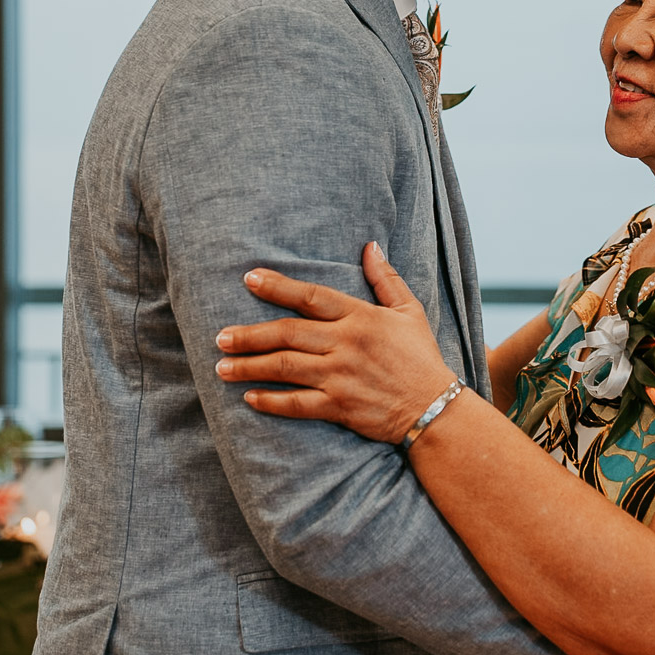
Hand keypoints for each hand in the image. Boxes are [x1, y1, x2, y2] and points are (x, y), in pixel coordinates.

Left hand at [215, 243, 456, 443]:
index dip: (278, 287)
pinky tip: (249, 398)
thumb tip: (370, 246)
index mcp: (360, 317)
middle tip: (220, 336)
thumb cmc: (421, 357)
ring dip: (249, 366)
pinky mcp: (339, 407)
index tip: (250, 279)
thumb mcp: (409, 311)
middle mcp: (346, 344)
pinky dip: (270, 401)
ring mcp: (340, 377)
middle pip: (287, 333)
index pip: (311, 296)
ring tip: (222, 367)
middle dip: (249, 334)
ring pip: (284, 368)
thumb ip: (385, 278)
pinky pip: (296, 404)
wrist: (435, 409)